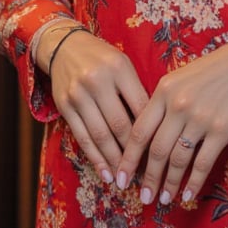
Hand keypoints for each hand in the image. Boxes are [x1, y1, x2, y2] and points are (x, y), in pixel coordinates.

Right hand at [40, 27, 149, 179]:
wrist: (65, 47)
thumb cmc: (103, 59)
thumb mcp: (124, 65)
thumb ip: (137, 92)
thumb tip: (156, 129)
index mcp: (119, 69)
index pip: (140, 107)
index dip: (152, 133)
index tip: (162, 154)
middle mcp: (97, 81)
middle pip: (120, 125)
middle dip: (134, 153)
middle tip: (147, 175)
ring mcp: (78, 94)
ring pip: (100, 135)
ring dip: (114, 161)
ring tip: (126, 180)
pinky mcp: (64, 106)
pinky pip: (82, 137)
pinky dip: (95, 158)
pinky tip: (105, 172)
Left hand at [115, 30, 227, 206]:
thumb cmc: (211, 70)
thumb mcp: (178, 78)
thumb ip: (161, 103)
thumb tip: (143, 135)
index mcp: (163, 91)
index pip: (139, 132)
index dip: (128, 159)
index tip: (120, 179)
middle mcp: (178, 106)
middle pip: (156, 150)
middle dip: (147, 179)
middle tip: (142, 198)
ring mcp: (200, 118)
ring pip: (178, 160)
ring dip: (169, 184)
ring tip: (163, 199)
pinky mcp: (221, 130)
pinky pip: (203, 162)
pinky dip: (193, 181)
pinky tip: (187, 195)